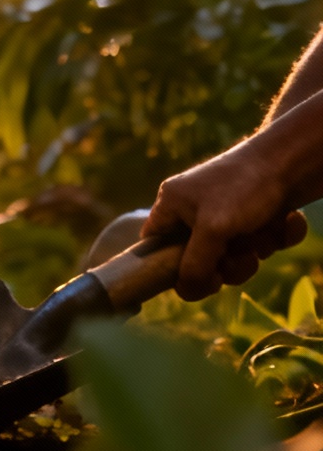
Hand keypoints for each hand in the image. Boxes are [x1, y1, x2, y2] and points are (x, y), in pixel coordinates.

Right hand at [143, 144, 308, 299]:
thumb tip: (184, 292)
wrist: (295, 158)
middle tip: (240, 256)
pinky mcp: (259, 213)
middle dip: (227, 263)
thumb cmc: (245, 187)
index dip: (171, 267)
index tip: (199, 277)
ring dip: (255, 251)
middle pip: (200, 258)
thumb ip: (193, 265)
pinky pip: (264, 241)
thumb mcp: (212, 230)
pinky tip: (284, 221)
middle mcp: (197, 208)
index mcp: (173, 204)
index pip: (155, 245)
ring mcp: (230, 211)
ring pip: (235, 254)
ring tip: (264, 234)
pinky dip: (277, 237)